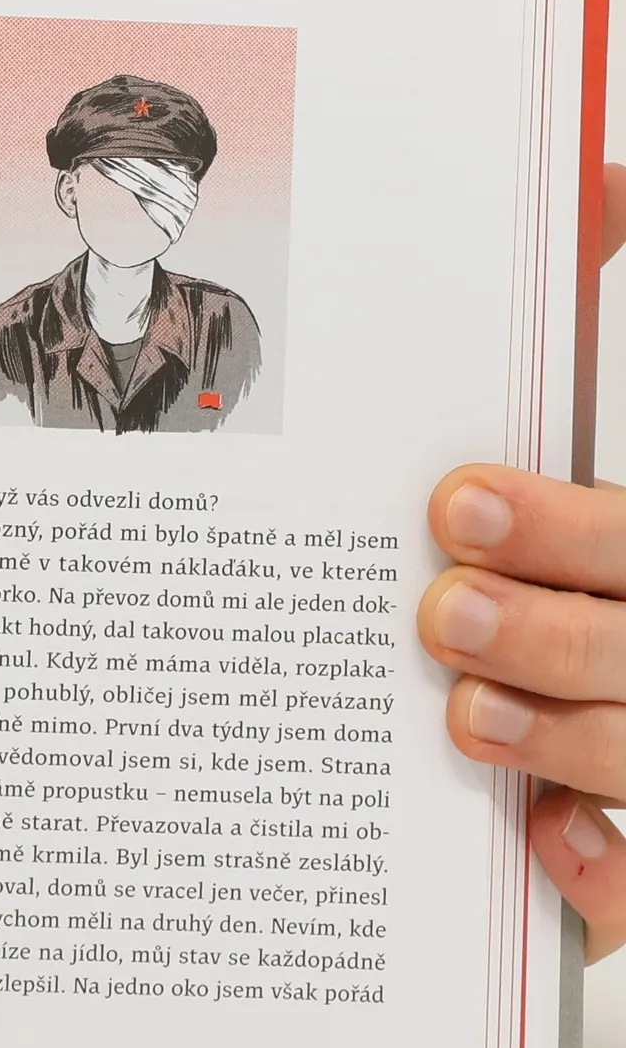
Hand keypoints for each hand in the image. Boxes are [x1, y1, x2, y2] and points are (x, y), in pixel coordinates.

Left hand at [418, 164, 625, 959]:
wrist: (612, 656)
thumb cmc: (603, 558)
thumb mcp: (612, 451)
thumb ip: (602, 292)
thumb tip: (592, 177)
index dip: (569, 528)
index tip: (455, 501)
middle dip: (552, 627)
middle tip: (440, 607)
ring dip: (562, 738)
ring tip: (465, 711)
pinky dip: (607, 869)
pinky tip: (543, 846)